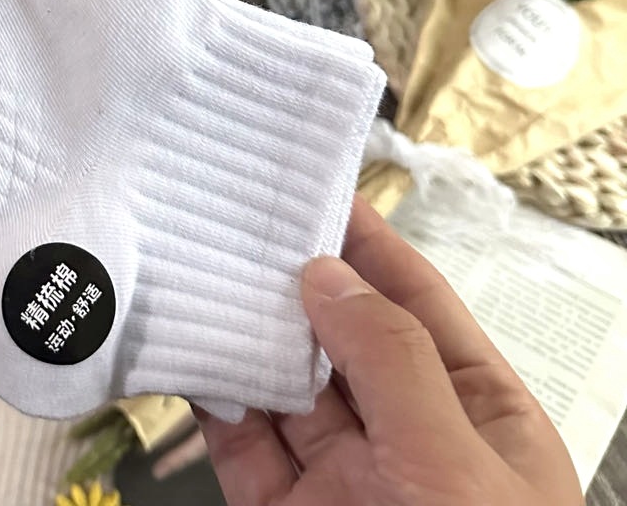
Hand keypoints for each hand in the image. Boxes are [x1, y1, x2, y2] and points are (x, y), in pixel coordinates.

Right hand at [197, 197, 581, 505]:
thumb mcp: (455, 466)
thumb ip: (391, 359)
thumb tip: (328, 275)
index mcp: (476, 414)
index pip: (415, 301)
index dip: (366, 241)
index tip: (313, 187)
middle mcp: (406, 437)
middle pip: (339, 333)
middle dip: (289, 278)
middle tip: (235, 216)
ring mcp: (342, 478)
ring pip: (282, 382)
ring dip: (243, 328)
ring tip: (199, 266)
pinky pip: (241, 439)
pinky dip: (211, 392)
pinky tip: (188, 348)